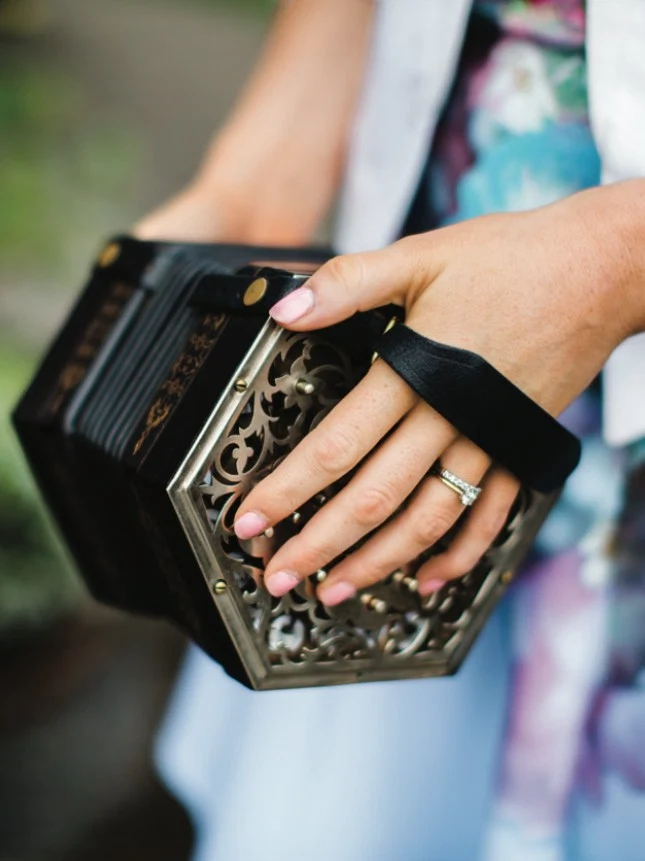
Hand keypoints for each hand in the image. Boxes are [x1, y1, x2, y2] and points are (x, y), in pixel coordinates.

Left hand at [234, 187, 640, 603]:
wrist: (600, 269)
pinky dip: (459, 554)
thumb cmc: (511, 258)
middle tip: (279, 578)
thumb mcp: (420, 257)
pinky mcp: (519, 448)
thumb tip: (284, 309)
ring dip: (378, 561)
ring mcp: (489, 440)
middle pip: (374, 498)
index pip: (337, 446)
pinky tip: (426, 579)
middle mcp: (451, 418)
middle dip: (320, 544)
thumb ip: (349, 284)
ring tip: (335, 591)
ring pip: (426, 520)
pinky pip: (489, 516)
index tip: (249, 521)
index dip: (288, 488)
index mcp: (416, 372)